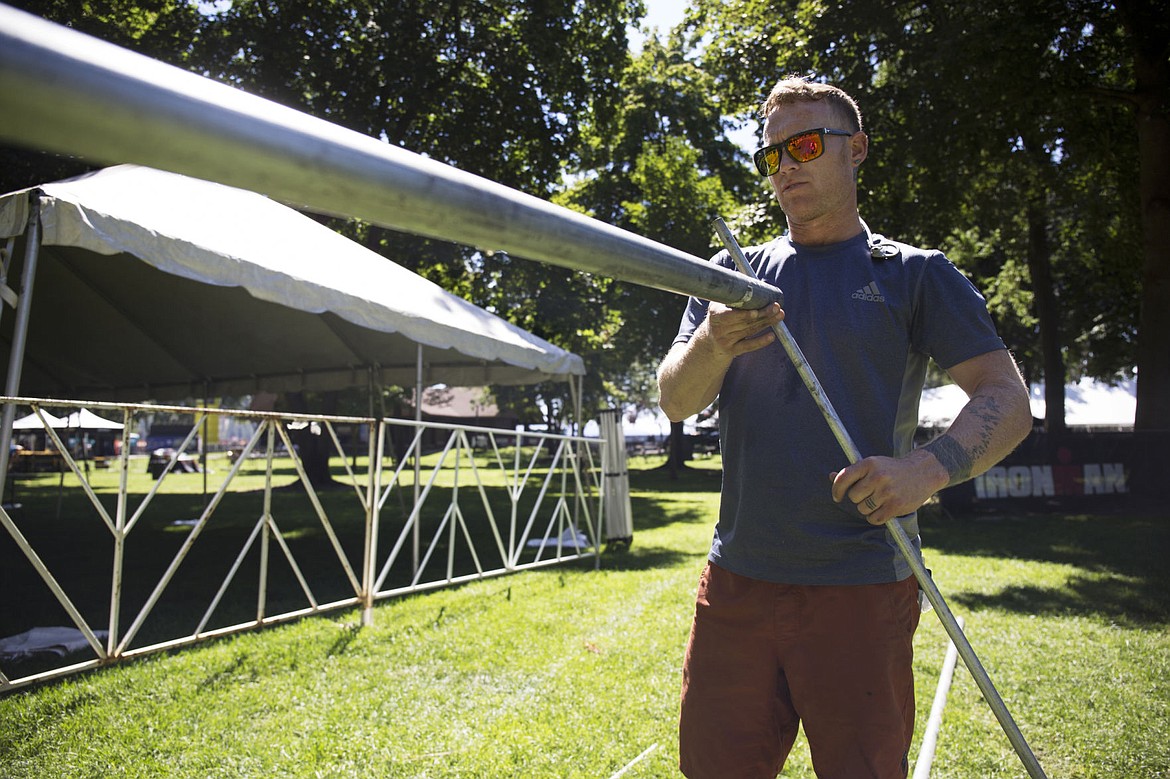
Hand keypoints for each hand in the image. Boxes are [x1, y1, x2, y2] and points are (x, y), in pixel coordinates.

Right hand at [701, 302, 783, 358]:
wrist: (709, 341)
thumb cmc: (719, 317)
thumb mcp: (718, 304)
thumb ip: (731, 295)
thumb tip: (750, 281)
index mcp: (716, 314)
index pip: (729, 315)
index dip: (743, 315)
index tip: (756, 311)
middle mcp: (720, 329)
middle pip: (744, 322)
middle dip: (762, 314)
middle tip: (776, 307)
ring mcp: (726, 340)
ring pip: (749, 331)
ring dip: (766, 323)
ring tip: (780, 315)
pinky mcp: (733, 350)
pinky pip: (748, 346)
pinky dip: (761, 341)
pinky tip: (771, 336)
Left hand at [829, 449, 948, 524]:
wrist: (923, 472)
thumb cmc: (892, 469)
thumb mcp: (873, 465)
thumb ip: (853, 472)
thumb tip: (831, 477)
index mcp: (869, 463)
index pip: (843, 478)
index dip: (836, 490)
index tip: (837, 497)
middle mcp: (878, 476)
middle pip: (853, 497)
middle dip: (859, 498)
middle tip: (871, 493)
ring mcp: (887, 491)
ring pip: (863, 509)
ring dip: (868, 508)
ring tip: (880, 499)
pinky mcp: (895, 505)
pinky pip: (874, 518)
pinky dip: (876, 517)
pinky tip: (884, 509)